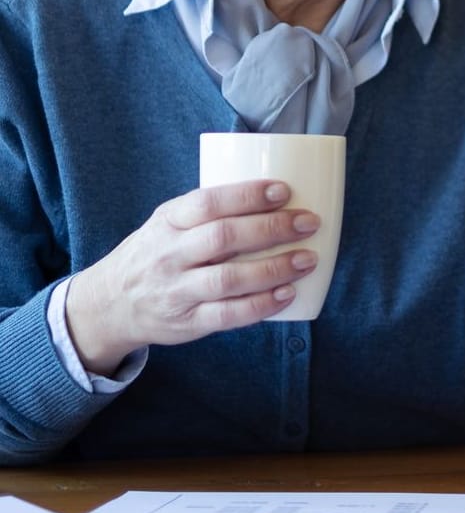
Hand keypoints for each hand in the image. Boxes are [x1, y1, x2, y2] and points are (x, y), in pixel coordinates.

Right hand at [65, 180, 320, 375]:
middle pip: (223, 238)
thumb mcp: (169, 222)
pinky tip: (288, 294)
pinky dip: (262, 305)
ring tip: (307, 259)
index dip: (247, 195)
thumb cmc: (156, 253)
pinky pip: (228, 315)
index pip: (207, 203)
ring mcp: (177, 291)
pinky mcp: (187, 322)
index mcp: (168, 221)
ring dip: (274, 269)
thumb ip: (209, 211)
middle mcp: (169, 255)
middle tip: (309, 222)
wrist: (109, 304)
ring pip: (229, 279)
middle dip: (272, 228)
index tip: (283, 190)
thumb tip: (277, 194)